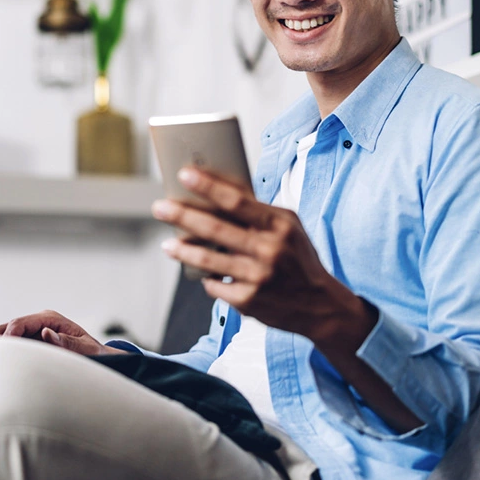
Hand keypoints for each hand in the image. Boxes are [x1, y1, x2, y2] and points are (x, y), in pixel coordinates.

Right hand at [0, 310, 126, 356]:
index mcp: (50, 318)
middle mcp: (39, 322)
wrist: (99, 357)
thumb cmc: (93, 352)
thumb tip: (46, 332)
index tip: (3, 355)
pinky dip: (6, 355)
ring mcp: (34, 331)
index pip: (19, 323)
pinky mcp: (31, 342)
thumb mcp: (84, 348)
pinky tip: (4, 369)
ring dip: (1, 349)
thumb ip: (66, 342)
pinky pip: (12, 346)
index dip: (8, 337)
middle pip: (7, 327)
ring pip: (5, 336)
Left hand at [151, 167, 371, 346]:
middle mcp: (268, 251)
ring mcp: (257, 278)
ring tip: (168, 243)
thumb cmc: (298, 258)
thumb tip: (218, 190)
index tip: (184, 174)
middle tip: (159, 207)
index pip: (236, 201)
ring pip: (207, 260)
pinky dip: (207, 278)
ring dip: (182, 250)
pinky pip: (214, 285)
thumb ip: (258, 211)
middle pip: (214, 229)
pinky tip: (204, 273)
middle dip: (182, 215)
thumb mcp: (288, 226)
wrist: (320, 305)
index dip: (207, 186)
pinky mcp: (248, 301)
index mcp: (279, 225)